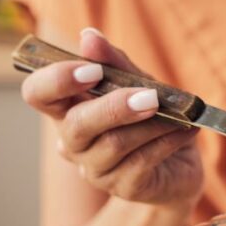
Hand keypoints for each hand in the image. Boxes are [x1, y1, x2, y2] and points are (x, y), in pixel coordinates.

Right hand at [21, 28, 203, 205]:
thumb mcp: (139, 84)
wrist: (181, 166)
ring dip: (152, 124)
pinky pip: (142, 162)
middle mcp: (74, 142)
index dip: (56, 81)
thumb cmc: (152, 119)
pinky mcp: (124, 187)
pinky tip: (187, 130)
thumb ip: (115, 64)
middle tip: (150, 95)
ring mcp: (96, 170)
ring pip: (115, 144)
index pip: (38, 94)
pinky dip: (168, 141)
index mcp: (68, 109)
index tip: (91, 69)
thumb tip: (89, 37)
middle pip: (76, 125)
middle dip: (114, 107)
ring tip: (180, 113)